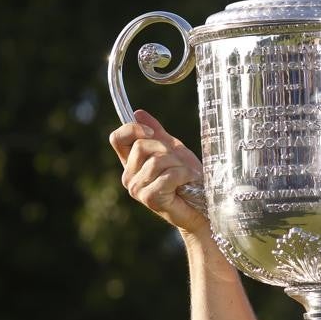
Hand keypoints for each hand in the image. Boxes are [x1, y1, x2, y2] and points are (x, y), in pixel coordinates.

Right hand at [108, 109, 207, 235]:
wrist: (203, 206)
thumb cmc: (189, 180)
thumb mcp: (174, 151)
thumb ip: (157, 133)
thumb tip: (138, 113)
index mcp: (132, 163)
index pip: (117, 139)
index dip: (132, 129)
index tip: (152, 132)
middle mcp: (129, 176)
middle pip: (141, 146)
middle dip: (167, 150)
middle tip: (180, 164)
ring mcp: (137, 189)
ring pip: (156, 161)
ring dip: (179, 165)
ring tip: (187, 176)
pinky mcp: (149, 198)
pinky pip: (168, 175)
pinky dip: (184, 175)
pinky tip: (188, 184)